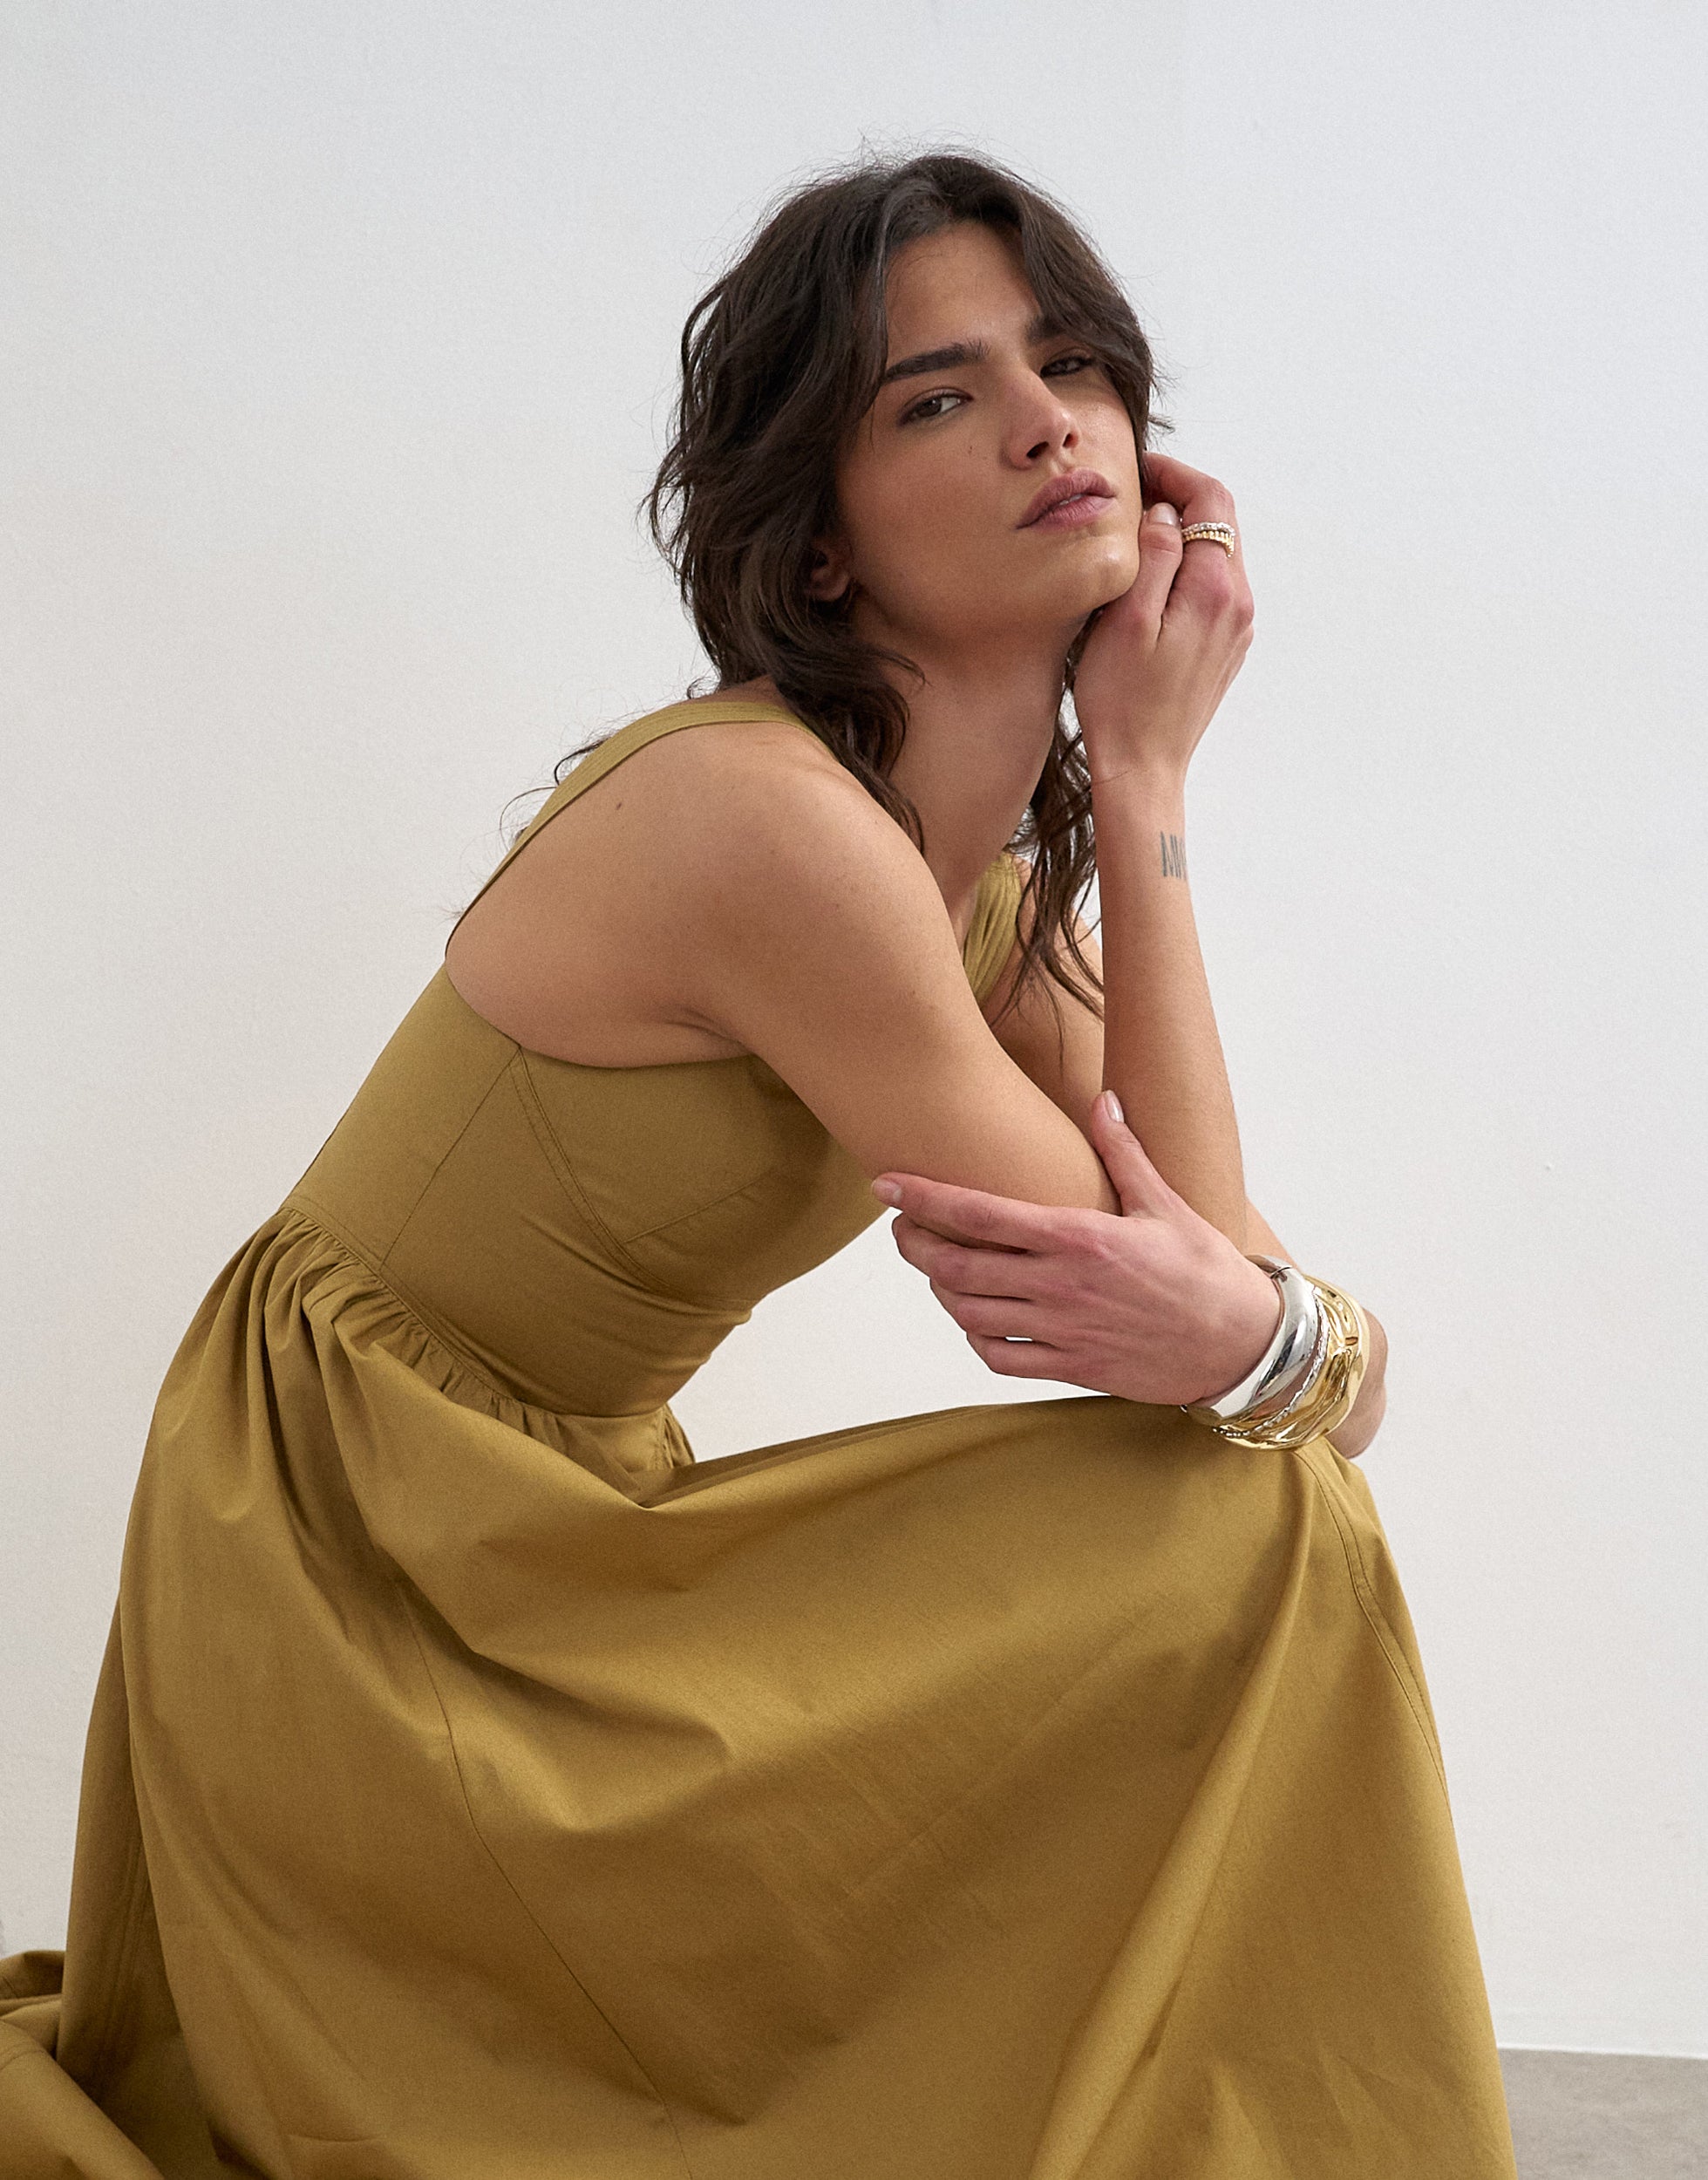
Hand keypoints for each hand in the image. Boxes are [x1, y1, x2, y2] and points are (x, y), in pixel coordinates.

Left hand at [875, 1091, 1281, 1405]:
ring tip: (936, 1265)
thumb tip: (1102, 1099)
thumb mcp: (1167, 1203)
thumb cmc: (1207, 1270)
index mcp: (1079, 1237)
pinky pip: (999, 1358)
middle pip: (957, 1266)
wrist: (1241, 1345)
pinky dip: (974, 1337)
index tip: (885, 1184)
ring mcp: (1063, 1331)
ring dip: (941, 1288)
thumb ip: (1123, 1152)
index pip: (979, 1214)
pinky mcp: (1072, 1367)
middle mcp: (1061, 1286)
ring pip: (969, 1313)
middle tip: (901, 1227)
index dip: (922, 1198)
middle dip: (915, 1244)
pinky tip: (975, 1317)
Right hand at [1072, 452, 1254, 785]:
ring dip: (1183, 532)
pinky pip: (1214, 586)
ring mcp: (1236, 627)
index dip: (1176, 474)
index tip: (1138, 470)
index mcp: (1217, 590)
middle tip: (1132, 495)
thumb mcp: (1126, 620)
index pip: (1212, 500)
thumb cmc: (1123, 701)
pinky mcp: (1225, 645)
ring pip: (1219, 553)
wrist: (1143, 768)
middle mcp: (1238, 604)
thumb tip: (1166, 514)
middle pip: (1223, 521)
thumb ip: (1153, 557)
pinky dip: (1187, 566)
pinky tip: (1152, 579)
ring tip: (1136, 534)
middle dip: (1181, 497)